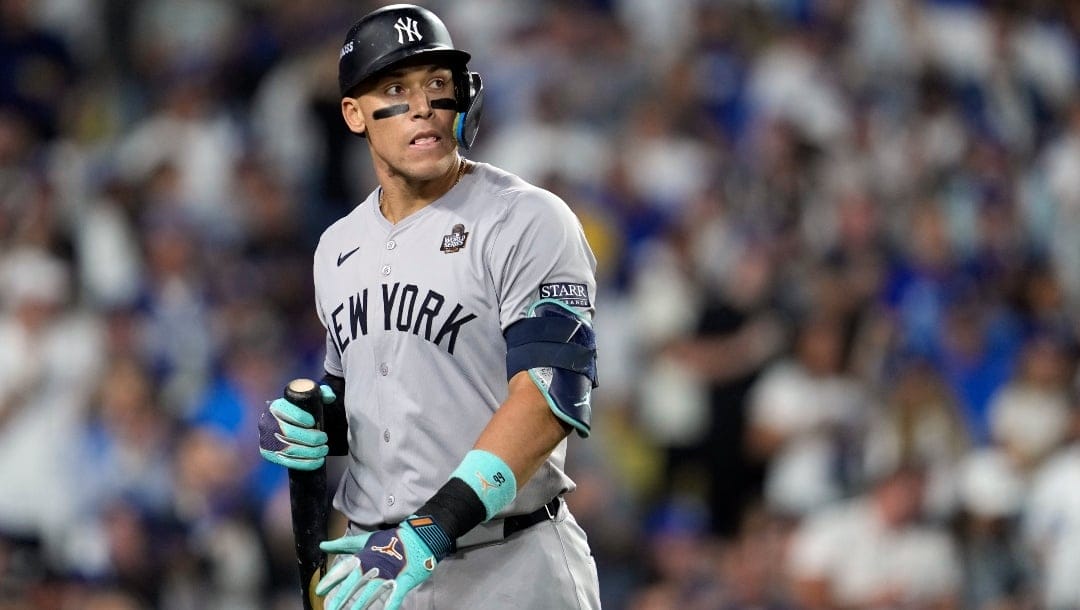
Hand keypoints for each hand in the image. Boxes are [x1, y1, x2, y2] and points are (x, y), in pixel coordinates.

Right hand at [258, 384, 335, 469]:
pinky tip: (318, 460)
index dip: (299, 417)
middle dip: (310, 438)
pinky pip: (287, 461)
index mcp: (275, 406)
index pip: (285, 411)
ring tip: (324, 449)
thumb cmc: (302, 410)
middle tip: (324, 438)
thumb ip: (322, 393)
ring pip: (290, 449)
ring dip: (311, 452)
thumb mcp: (311, 398)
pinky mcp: (269, 454)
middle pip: (288, 432)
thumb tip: (330, 397)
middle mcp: (266, 422)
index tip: (313, 422)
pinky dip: (305, 463)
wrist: (287, 424)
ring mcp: (266, 440)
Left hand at [316, 520, 437, 609]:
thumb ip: (343, 544)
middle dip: (341, 598)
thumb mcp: (366, 540)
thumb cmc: (390, 540)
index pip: (343, 570)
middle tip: (329, 609)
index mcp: (364, 556)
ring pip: (371, 593)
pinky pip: (395, 595)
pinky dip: (390, 605)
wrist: (419, 537)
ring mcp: (389, 574)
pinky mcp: (404, 580)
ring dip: (360, 606)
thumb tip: (322, 545)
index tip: (319, 592)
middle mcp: (374, 565)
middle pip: (354, 584)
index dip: (330, 581)